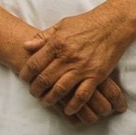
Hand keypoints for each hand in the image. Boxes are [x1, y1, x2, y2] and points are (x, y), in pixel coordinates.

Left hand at [19, 6, 134, 116]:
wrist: (111, 25)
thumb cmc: (84, 24)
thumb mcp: (60, 26)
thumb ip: (43, 37)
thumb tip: (26, 46)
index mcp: (56, 44)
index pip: (34, 63)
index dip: (26, 73)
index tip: (23, 78)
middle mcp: (67, 57)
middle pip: (45, 78)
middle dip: (36, 89)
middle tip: (33, 93)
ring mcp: (82, 68)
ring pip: (61, 89)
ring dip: (51, 99)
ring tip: (46, 102)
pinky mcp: (96, 76)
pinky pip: (83, 95)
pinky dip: (74, 105)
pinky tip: (68, 110)